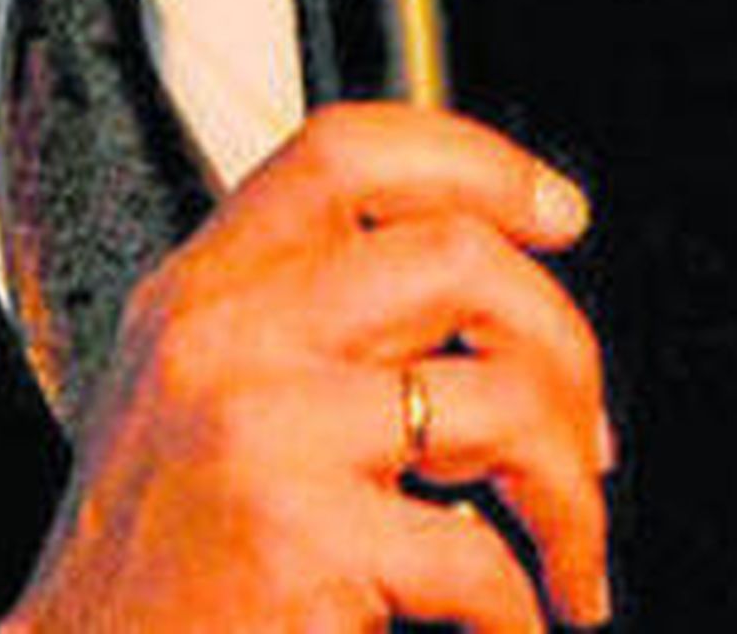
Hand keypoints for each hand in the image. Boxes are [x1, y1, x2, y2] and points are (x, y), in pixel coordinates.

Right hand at [1, 103, 612, 631]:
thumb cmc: (151, 569)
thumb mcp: (189, 393)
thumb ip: (294, 317)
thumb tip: (476, 291)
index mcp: (202, 288)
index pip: (348, 150)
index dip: (475, 161)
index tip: (555, 211)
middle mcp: (225, 337)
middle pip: (455, 257)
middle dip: (563, 348)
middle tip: (585, 440)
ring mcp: (263, 432)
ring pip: (497, 400)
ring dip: (570, 496)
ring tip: (566, 556)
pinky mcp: (303, 543)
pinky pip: (479, 559)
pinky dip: (521, 610)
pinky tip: (503, 628)